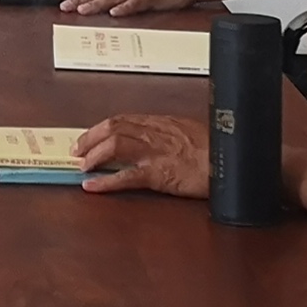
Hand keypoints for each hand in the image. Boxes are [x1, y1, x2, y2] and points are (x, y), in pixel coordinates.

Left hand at [75, 113, 209, 198]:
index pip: (123, 120)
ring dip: (93, 155)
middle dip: (90, 138)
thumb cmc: (217, 147)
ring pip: (114, 146)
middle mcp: (153, 133)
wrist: (229, 160)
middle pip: (112, 128)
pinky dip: (105, 182)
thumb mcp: (190, 131)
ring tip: (82, 166)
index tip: (89, 135)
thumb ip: (170, 131)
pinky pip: (125, 177)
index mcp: (160, 122)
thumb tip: (158, 136)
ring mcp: (154, 153)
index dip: (101, 127)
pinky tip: (92, 187)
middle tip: (77, 150)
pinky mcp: (158, 174)